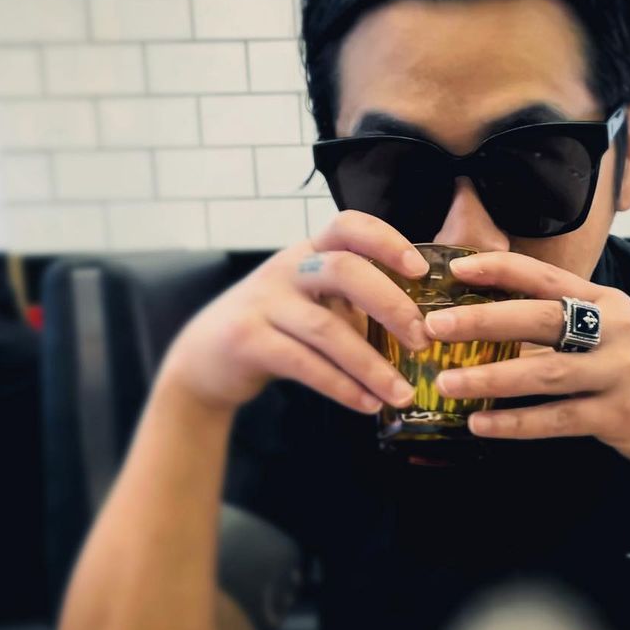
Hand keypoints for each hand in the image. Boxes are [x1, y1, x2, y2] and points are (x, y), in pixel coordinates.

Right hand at [159, 212, 430, 413]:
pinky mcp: (247, 341)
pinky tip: (368, 404)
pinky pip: (304, 364)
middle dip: (390, 304)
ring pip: (326, 329)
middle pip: (343, 271)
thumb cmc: (278, 328)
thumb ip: (357, 303)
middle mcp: (286, 269)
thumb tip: (423, 323)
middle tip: (422, 339)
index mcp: (309, 252)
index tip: (421, 270)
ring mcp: (263, 303)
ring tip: (403, 392)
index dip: (387, 241)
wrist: (205, 360)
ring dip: (371, 365)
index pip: (348, 226)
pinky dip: (341, 386)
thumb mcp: (315, 302)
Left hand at [425, 252, 629, 481]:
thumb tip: (498, 325)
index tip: (455, 268)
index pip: (546, 278)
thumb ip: (569, 324)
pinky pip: (557, 419)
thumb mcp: (618, 333)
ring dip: (490, 377)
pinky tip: (482, 424)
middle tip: (434, 327)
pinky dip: (516, 423)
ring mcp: (620, 373)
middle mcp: (615, 330)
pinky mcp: (621, 416)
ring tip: (447, 382)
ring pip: (544, 372)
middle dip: (481, 321)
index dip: (499, 269)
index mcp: (608, 303)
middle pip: (539, 319)